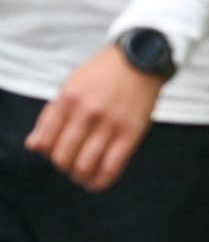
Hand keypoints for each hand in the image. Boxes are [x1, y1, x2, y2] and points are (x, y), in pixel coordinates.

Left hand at [28, 45, 163, 188]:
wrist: (141, 59)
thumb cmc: (102, 74)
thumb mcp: (71, 85)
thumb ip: (51, 115)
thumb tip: (34, 146)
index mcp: (69, 99)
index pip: (46, 141)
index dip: (46, 152)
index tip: (54, 152)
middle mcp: (88, 112)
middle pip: (63, 156)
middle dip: (62, 166)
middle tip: (68, 163)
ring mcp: (111, 123)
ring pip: (85, 165)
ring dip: (78, 175)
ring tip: (80, 173)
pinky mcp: (132, 132)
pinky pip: (112, 166)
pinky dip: (100, 181)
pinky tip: (95, 182)